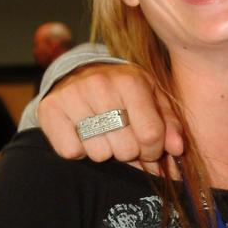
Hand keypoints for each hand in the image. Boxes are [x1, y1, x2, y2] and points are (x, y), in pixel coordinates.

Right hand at [38, 63, 183, 162]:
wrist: (81, 74)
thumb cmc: (125, 91)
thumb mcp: (153, 98)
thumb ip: (170, 124)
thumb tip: (178, 149)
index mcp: (131, 81)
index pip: (151, 134)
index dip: (154, 151)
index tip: (150, 149)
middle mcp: (100, 85)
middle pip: (126, 149)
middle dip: (130, 152)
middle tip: (124, 138)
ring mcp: (73, 96)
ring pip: (99, 154)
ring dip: (105, 151)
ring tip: (104, 133)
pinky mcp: (50, 109)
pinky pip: (71, 152)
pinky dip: (79, 151)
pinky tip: (83, 133)